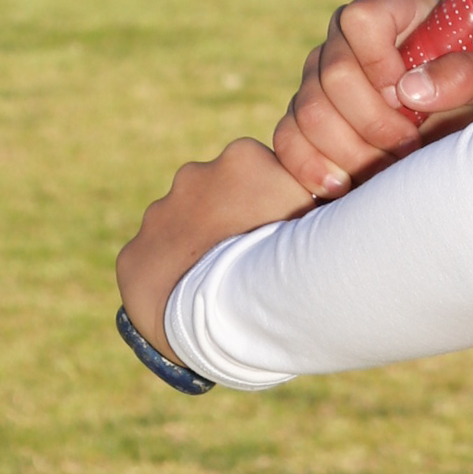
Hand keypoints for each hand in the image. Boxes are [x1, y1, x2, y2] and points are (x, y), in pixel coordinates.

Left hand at [117, 138, 315, 361]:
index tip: (282, 231)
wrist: (229, 317)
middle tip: (255, 259)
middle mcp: (195, 175)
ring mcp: (159, 214)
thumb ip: (322, 196)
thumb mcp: (326, 217)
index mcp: (245, 157)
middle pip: (219, 195)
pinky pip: (155, 263)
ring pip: (183, 228)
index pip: (261, 173)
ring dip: (200, 247)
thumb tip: (339, 188)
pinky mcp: (133, 254)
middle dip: (232, 220)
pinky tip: (194, 299)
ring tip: (224, 283)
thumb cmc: (293, 264)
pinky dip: (172, 278)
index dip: (274, 203)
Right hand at [271, 0, 472, 199]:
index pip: (361, 18)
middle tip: (410, 147)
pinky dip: (312, 168)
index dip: (379, 62)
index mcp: (397, 6)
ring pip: (307, 110)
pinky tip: (346, 186)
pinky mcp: (303, 115)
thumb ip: (470, 75)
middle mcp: (350, 34)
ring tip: (389, 170)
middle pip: (332, 72)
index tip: (407, 98)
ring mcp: (320, 74)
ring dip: (351, 152)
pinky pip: (286, 138)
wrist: (461, 142)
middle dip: (373, 123)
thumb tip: (411, 88)